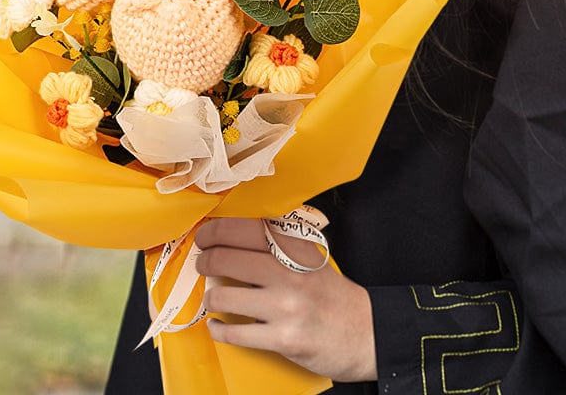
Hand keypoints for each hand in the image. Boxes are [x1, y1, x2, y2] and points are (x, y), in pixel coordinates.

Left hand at [195, 217, 376, 381]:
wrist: (363, 332)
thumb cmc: (331, 294)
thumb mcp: (312, 258)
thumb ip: (280, 244)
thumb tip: (235, 235)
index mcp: (296, 247)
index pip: (245, 227)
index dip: (216, 230)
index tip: (205, 235)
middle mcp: (290, 272)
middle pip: (228, 257)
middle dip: (205, 260)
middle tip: (202, 262)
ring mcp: (286, 306)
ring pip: (224, 295)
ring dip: (211, 296)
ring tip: (212, 295)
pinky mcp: (283, 338)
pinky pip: (235, 333)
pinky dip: (219, 329)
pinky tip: (217, 325)